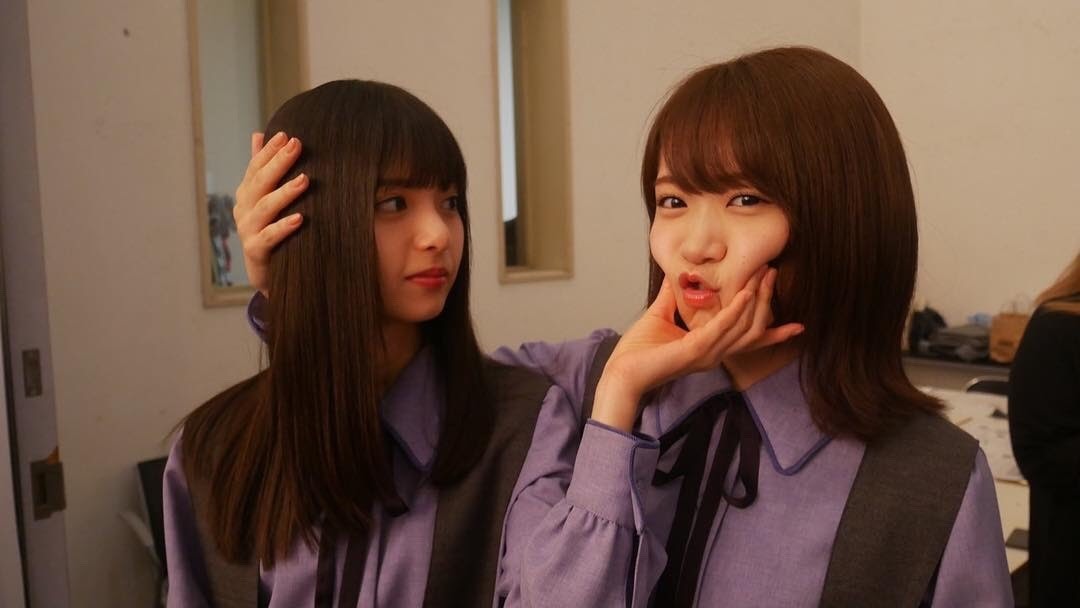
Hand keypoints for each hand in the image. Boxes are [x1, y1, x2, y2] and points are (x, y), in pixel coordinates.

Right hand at [234, 131, 307, 295]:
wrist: (269, 271)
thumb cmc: (270, 229)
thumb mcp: (266, 197)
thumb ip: (262, 168)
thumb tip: (258, 134)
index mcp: (247, 193)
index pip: (256, 166)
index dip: (269, 150)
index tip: (287, 134)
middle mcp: (244, 209)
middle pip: (260, 182)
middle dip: (278, 163)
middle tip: (297, 145)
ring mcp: (247, 230)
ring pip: (265, 208)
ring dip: (285, 193)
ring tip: (305, 180)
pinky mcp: (255, 250)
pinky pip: (269, 237)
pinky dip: (283, 226)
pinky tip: (300, 218)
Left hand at [592, 267, 803, 430]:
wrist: (621, 373)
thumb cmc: (637, 352)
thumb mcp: (660, 316)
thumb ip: (673, 296)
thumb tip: (678, 274)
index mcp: (710, 349)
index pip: (749, 342)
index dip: (774, 333)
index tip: (797, 324)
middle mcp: (714, 354)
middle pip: (753, 329)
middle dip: (766, 302)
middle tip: (773, 274)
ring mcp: (707, 354)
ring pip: (744, 328)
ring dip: (755, 300)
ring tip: (764, 276)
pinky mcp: (695, 351)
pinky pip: (722, 328)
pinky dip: (735, 310)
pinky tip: (745, 293)